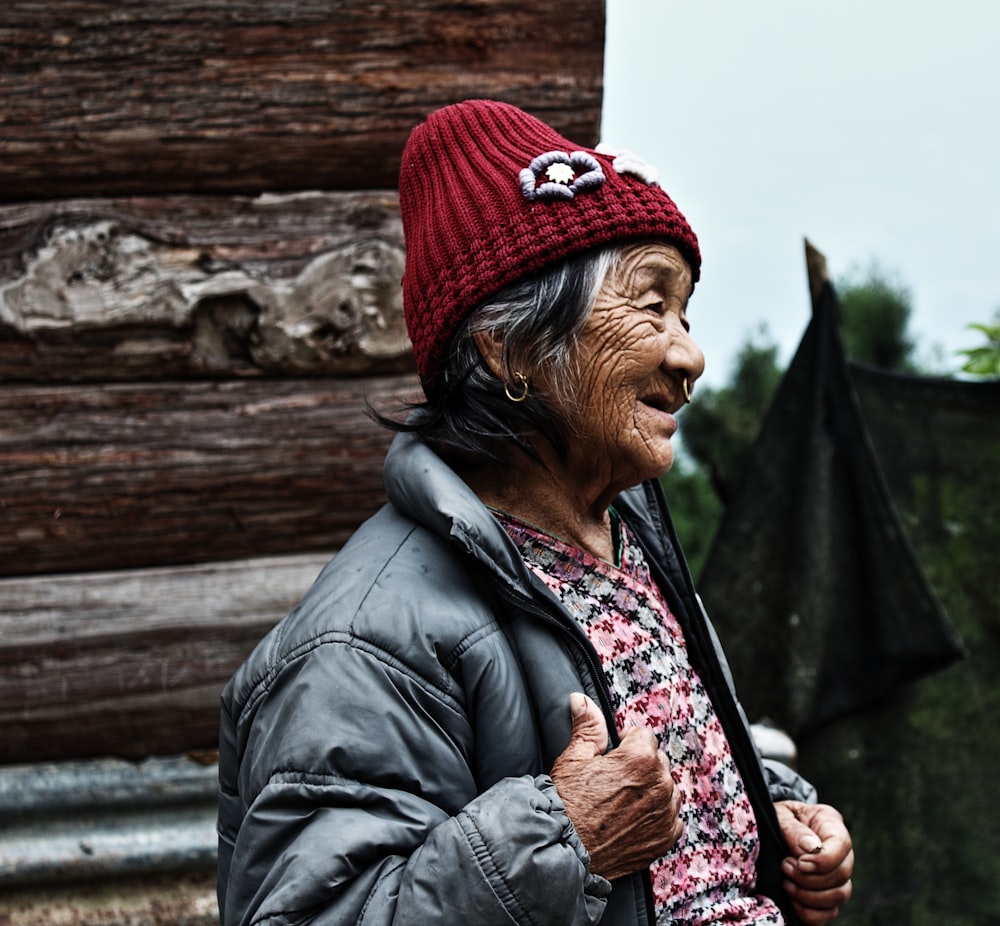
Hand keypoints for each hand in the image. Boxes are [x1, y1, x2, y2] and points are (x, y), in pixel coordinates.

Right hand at [550, 693, 682, 880]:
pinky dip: (657, 816)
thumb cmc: (566, 802)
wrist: (565, 850)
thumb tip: (581, 700)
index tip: (611, 758)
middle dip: (639, 766)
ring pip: (666, 787)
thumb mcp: (573, 758)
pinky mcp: (666, 837)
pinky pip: (672, 816)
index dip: (624, 744)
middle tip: (613, 781)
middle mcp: (660, 783)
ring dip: (651, 790)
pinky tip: (634, 818)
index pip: (643, 735)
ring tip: (622, 801)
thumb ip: (587, 727)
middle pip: (657, 761)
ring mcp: (666, 812)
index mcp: (640, 758)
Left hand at [775, 800, 854, 924]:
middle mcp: (839, 850)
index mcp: (830, 823)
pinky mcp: (826, 894)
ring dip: (810, 895)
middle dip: (811, 878)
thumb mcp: (780, 815)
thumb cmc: (775, 818)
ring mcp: (835, 874)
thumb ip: (794, 829)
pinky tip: (792, 901)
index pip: (842, 844)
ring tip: (786, 883)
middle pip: (842, 873)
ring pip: (840, 895)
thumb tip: (811, 849)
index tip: (799, 863)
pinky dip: (811, 913)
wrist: (766, 829)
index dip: (824, 860)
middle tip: (785, 868)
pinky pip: (829, 913)